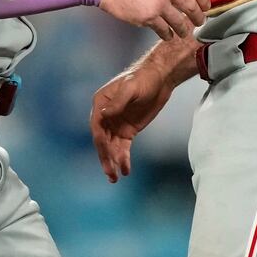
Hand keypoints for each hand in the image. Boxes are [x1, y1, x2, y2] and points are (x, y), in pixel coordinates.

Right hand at [90, 62, 174, 181]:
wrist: (160, 78)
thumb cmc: (143, 78)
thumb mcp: (131, 88)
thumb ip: (118, 102)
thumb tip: (103, 115)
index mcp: (101, 102)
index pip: (96, 125)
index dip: (100, 141)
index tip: (107, 154)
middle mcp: (105, 115)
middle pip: (102, 140)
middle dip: (105, 157)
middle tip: (110, 173)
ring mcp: (116, 124)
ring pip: (111, 147)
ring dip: (112, 162)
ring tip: (116, 178)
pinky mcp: (127, 130)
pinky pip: (123, 147)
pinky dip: (123, 159)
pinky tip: (126, 170)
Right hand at [99, 0, 209, 40]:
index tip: (206, 6)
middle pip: (191, 6)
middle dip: (198, 17)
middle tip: (200, 22)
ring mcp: (158, 3)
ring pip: (180, 21)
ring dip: (184, 29)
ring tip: (184, 33)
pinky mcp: (148, 17)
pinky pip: (164, 29)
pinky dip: (168, 34)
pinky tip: (168, 36)